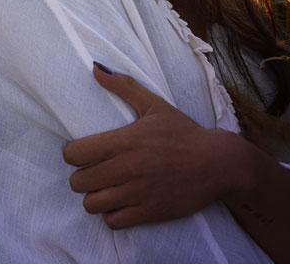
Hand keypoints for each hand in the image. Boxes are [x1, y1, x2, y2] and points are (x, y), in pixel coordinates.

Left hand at [61, 63, 233, 229]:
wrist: (216, 163)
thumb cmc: (183, 133)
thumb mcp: (154, 105)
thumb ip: (123, 86)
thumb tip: (95, 68)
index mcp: (125, 140)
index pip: (75, 154)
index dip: (73, 154)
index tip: (83, 153)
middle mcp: (126, 168)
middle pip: (78, 182)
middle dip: (81, 177)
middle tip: (94, 171)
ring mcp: (136, 193)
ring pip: (91, 204)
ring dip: (94, 197)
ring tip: (105, 189)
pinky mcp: (148, 212)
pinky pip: (112, 221)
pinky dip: (112, 214)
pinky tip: (120, 202)